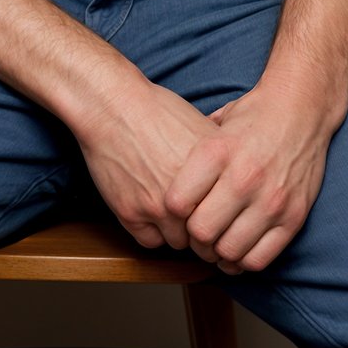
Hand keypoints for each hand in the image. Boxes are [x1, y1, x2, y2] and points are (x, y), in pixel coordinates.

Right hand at [75, 78, 220, 250]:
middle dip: (200, 227)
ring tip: (168, 207)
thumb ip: (220, 159)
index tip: (215, 213)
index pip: (229, 217)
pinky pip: (150, 241)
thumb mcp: (200, 127)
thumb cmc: (156, 109)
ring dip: (175, 229)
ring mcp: (159, 207)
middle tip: (192, 214)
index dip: (222, 216)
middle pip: (206, 235)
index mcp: (213, 173)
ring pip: (179, 242)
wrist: (113, 105)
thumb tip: (234, 179)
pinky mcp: (131, 213)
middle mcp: (190, 195)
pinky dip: (150, 230)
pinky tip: (148, 208)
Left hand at [163, 72, 339, 273]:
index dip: (171, 211)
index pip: (177, 202)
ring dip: (218, 253)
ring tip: (217, 242)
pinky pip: (259, 258)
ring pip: (229, 251)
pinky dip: (243, 262)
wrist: (302, 108)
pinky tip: (237, 249)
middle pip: (201, 232)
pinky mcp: (293, 217)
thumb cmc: (254, 115)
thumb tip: (166, 175)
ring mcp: (271, 200)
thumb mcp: (217, 123)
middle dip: (194, 238)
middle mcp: (244, 177)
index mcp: (218, 151)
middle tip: (196, 233)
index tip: (177, 210)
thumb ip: (194, 153)